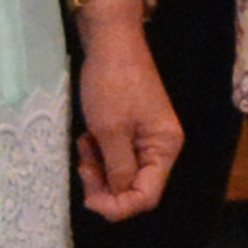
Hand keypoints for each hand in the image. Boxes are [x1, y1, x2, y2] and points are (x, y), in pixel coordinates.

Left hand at [71, 0, 182, 217]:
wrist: (112, 42)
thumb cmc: (112, 85)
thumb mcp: (110, 131)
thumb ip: (117, 170)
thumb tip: (116, 201)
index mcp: (164, 148)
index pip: (147, 195)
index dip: (118, 205)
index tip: (89, 198)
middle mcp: (161, 147)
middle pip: (135, 187)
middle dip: (105, 186)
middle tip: (82, 169)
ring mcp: (147, 138)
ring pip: (123, 173)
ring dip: (99, 169)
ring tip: (83, 147)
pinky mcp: (132, 129)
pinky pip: (117, 156)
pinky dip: (100, 154)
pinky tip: (87, 139)